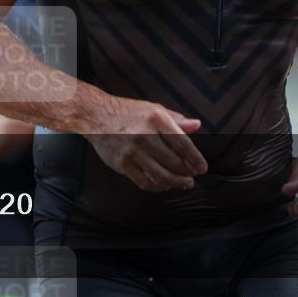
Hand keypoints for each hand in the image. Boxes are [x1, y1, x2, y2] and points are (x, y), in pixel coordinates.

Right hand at [84, 97, 207, 191]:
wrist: (95, 115)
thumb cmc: (125, 112)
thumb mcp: (153, 109)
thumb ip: (176, 119)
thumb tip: (196, 125)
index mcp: (156, 119)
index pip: (183, 144)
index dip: (195, 159)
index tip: (202, 168)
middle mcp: (144, 135)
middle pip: (174, 162)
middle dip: (187, 173)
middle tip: (192, 176)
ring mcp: (132, 151)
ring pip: (160, 175)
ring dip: (175, 183)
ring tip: (183, 183)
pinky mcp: (122, 164)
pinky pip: (144, 181)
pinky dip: (157, 187)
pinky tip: (163, 185)